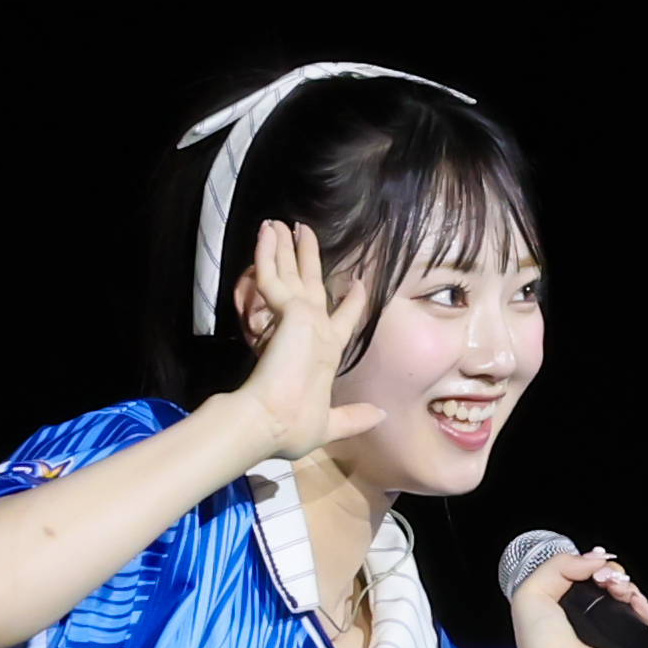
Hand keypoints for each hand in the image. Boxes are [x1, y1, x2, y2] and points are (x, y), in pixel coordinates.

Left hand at [222, 217, 381, 462]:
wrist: (273, 420)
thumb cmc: (296, 425)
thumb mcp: (331, 425)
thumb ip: (355, 418)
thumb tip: (381, 415)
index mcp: (330, 355)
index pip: (346, 321)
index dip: (353, 302)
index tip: (358, 283)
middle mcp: (321, 332)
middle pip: (317, 286)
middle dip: (311, 258)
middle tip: (306, 232)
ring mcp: (306, 320)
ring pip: (295, 275)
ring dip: (288, 247)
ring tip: (282, 223)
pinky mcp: (289, 314)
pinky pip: (273, 278)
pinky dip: (268, 254)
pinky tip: (267, 233)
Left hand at [503, 542, 647, 647]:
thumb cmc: (541, 646)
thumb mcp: (531, 593)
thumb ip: (558, 565)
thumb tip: (595, 558)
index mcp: (563, 605)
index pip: (584, 575)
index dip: (591, 565)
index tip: (593, 565)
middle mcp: (588, 618)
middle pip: (610, 583)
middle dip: (611, 573)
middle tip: (605, 578)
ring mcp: (612, 631)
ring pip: (630, 597)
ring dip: (627, 586)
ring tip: (618, 590)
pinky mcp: (632, 646)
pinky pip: (646, 619)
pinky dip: (644, 606)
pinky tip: (634, 602)